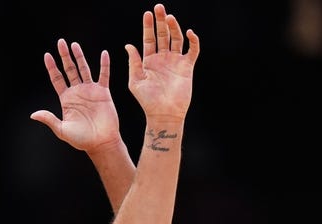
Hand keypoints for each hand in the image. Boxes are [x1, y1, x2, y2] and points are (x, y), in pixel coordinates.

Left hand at [30, 40, 120, 153]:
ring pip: (84, 69)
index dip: (52, 67)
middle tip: (60, 42)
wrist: (101, 143)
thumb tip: (33, 115)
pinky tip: (103, 54)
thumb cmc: (81, 139)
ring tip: (74, 44)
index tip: (47, 55)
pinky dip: (104, 65)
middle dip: (64, 56)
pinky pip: (104, 75)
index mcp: (66, 99)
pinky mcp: (103, 92)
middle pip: (69, 70)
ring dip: (80, 56)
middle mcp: (77, 92)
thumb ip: (49, 120)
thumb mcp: (62, 130)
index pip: (57, 79)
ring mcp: (90, 90)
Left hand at [125, 4, 198, 120]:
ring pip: (176, 39)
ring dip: (174, 28)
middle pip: (163, 35)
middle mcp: (162, 58)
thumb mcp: (135, 81)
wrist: (163, 114)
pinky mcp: (187, 67)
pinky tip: (189, 33)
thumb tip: (128, 45)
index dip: (148, 26)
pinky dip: (193, 41)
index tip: (147, 13)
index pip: (149, 38)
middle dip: (161, 21)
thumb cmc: (147, 101)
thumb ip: (133, 63)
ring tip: (170, 18)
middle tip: (159, 7)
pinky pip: (192, 50)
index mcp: (149, 61)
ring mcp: (175, 62)